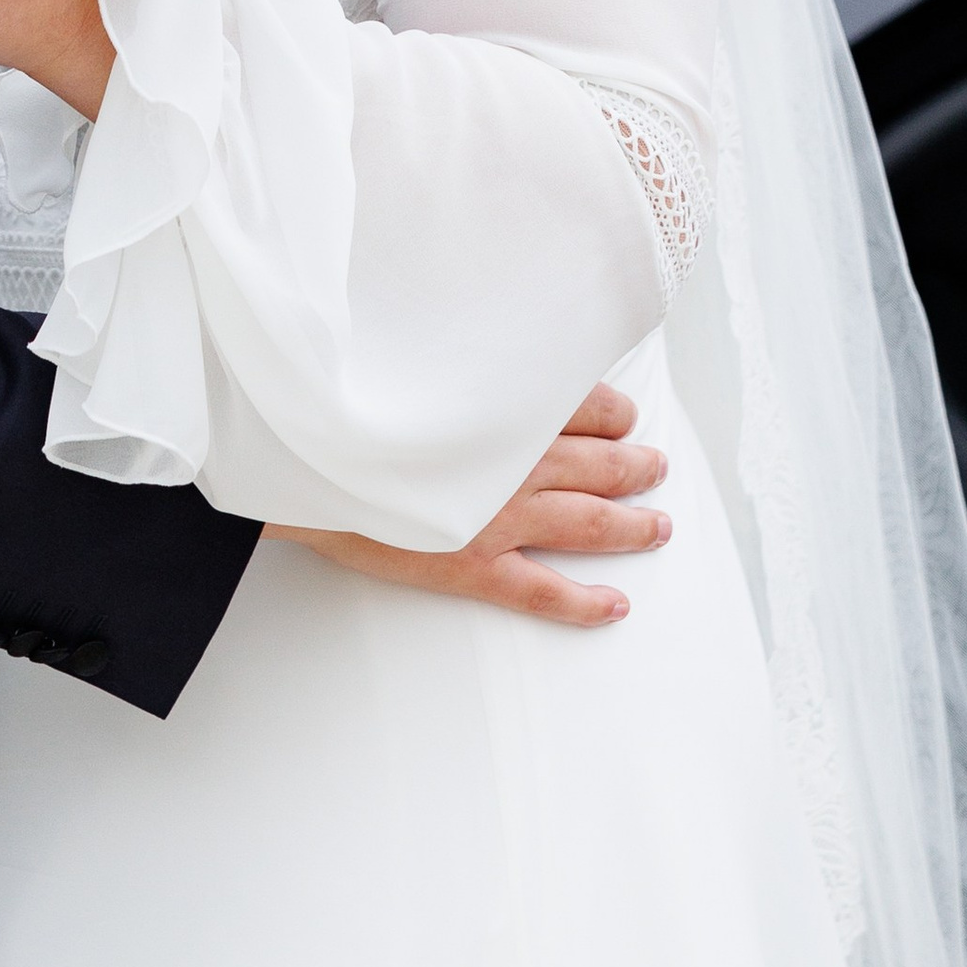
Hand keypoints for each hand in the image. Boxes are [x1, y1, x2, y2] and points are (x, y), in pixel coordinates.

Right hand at [264, 385, 671, 629]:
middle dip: (634, 466)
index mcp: (502, 412)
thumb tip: (489, 358)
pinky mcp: (474, 566)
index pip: (582, 406)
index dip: (612, 412)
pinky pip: (544, 592)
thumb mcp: (414, 370)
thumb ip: (461, 369)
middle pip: (597, 464)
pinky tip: (616, 607)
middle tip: (656, 466)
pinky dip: (585, 604)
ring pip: (588, 523)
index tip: (625, 414)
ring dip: (631, 526)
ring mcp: (499, 518)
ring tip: (659, 526)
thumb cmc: (356, 416)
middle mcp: (513, 463)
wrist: (307, 463)